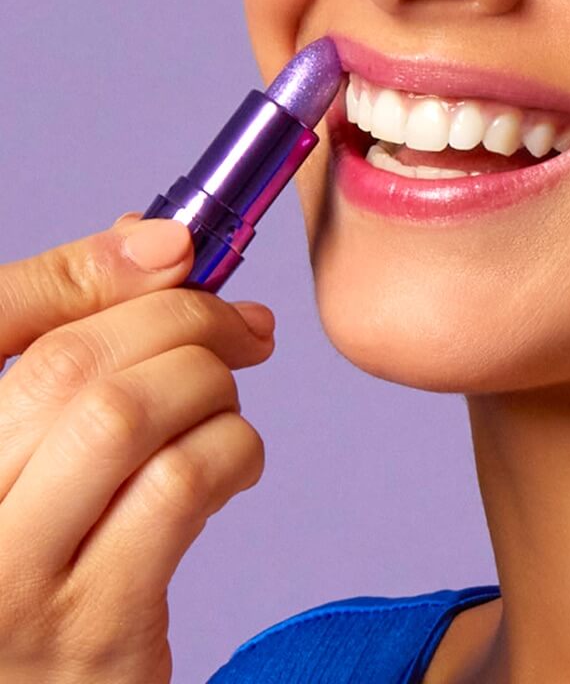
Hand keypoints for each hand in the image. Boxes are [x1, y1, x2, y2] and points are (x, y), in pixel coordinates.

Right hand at [0, 212, 274, 682]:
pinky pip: (180, 487)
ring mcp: (9, 584)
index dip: (95, 266)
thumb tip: (161, 241)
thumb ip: (69, 335)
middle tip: (242, 325)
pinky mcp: (94, 632)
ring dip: (210, 385)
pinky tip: (233, 463)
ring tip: (225, 402)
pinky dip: (231, 448)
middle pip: (71, 361)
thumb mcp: (27, 445)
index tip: (182, 249)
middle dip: (182, 318)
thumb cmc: (41, 557)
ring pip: (129, 415)